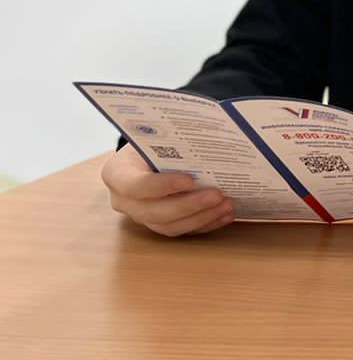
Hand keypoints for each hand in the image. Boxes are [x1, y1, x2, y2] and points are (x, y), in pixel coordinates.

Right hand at [101, 146, 235, 236]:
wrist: (148, 154)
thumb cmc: (152, 142)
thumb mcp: (155, 134)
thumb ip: (172, 136)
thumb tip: (209, 129)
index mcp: (117, 174)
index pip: (135, 186)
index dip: (162, 186)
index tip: (190, 180)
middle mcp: (124, 200)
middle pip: (154, 212)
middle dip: (189, 205)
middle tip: (217, 195)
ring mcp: (142, 216)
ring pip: (170, 226)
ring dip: (202, 217)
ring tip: (227, 204)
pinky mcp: (161, 224)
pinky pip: (183, 230)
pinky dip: (206, 224)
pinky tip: (225, 215)